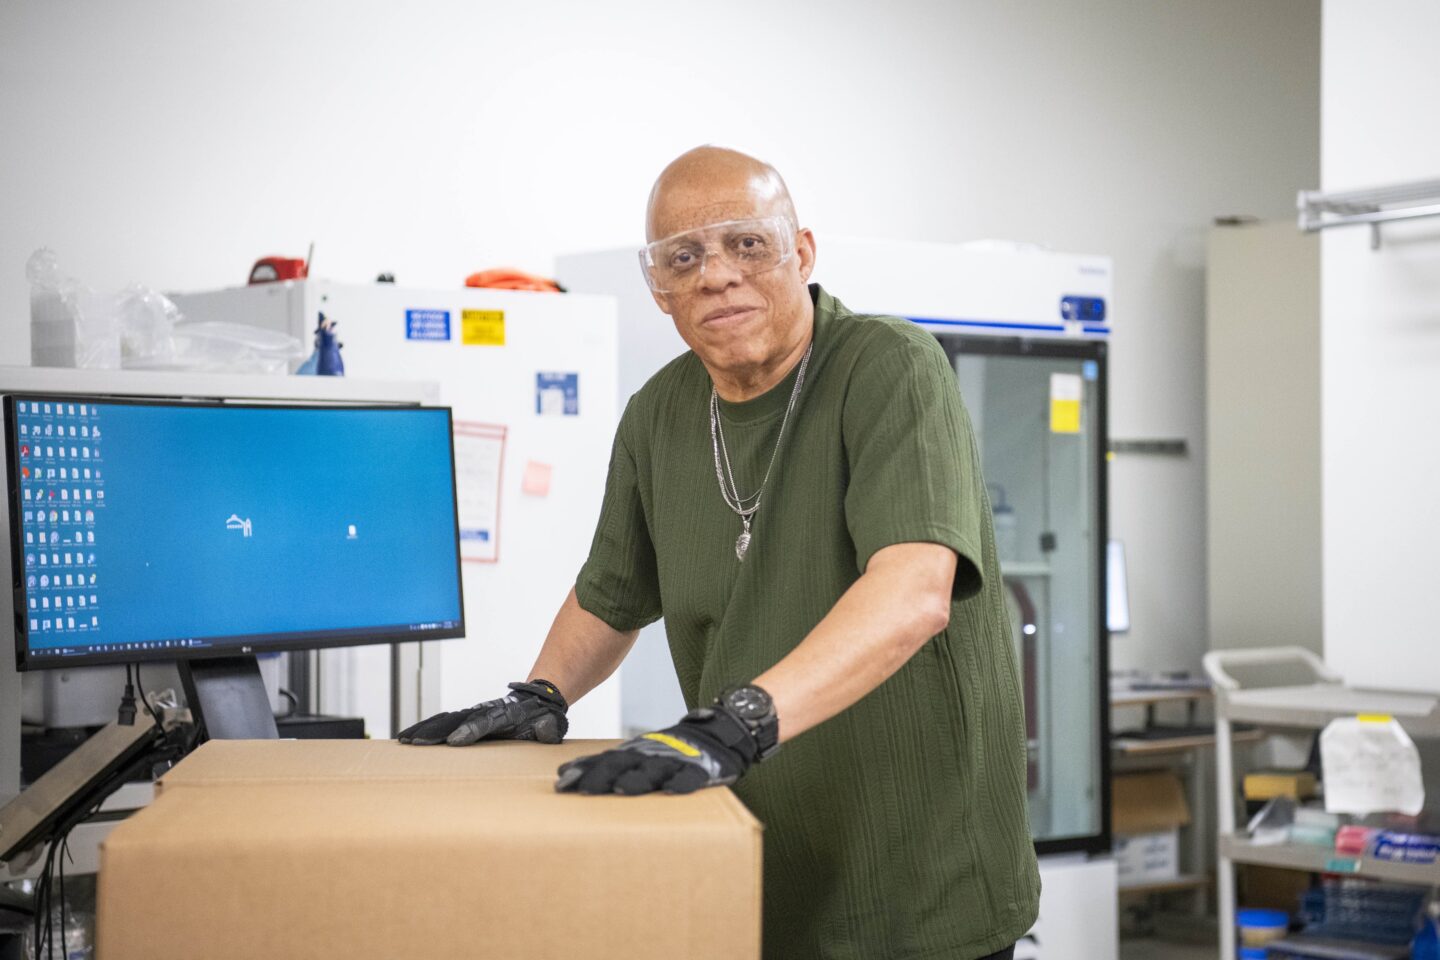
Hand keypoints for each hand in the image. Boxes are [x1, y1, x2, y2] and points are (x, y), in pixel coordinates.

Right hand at [396, 680, 567, 745]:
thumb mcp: (551, 724)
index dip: (470, 731)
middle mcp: (486, 711)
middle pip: (457, 719)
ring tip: (404, 740)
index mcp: (506, 714)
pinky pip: (445, 722)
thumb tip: (543, 730)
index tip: (454, 741)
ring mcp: (476, 713)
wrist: (538, 699)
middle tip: (415, 742)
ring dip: (425, 729)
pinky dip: (428, 728)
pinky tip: (411, 737)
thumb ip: (547, 729)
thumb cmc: (544, 717)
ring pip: (447, 719)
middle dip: (436, 731)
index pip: (484, 722)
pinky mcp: (469, 718)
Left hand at [555, 706, 757, 794]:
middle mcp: (653, 755)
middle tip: (581, 789)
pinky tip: (672, 791)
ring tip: (622, 789)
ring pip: (654, 771)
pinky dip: (682, 783)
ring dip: (638, 779)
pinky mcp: (701, 770)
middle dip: (601, 776)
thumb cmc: (674, 751)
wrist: (720, 733)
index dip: (585, 770)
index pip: (606, 761)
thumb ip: (613, 764)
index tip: (562, 780)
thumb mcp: (643, 753)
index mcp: (638, 752)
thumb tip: (568, 774)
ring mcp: (677, 761)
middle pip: (623, 765)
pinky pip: (691, 777)